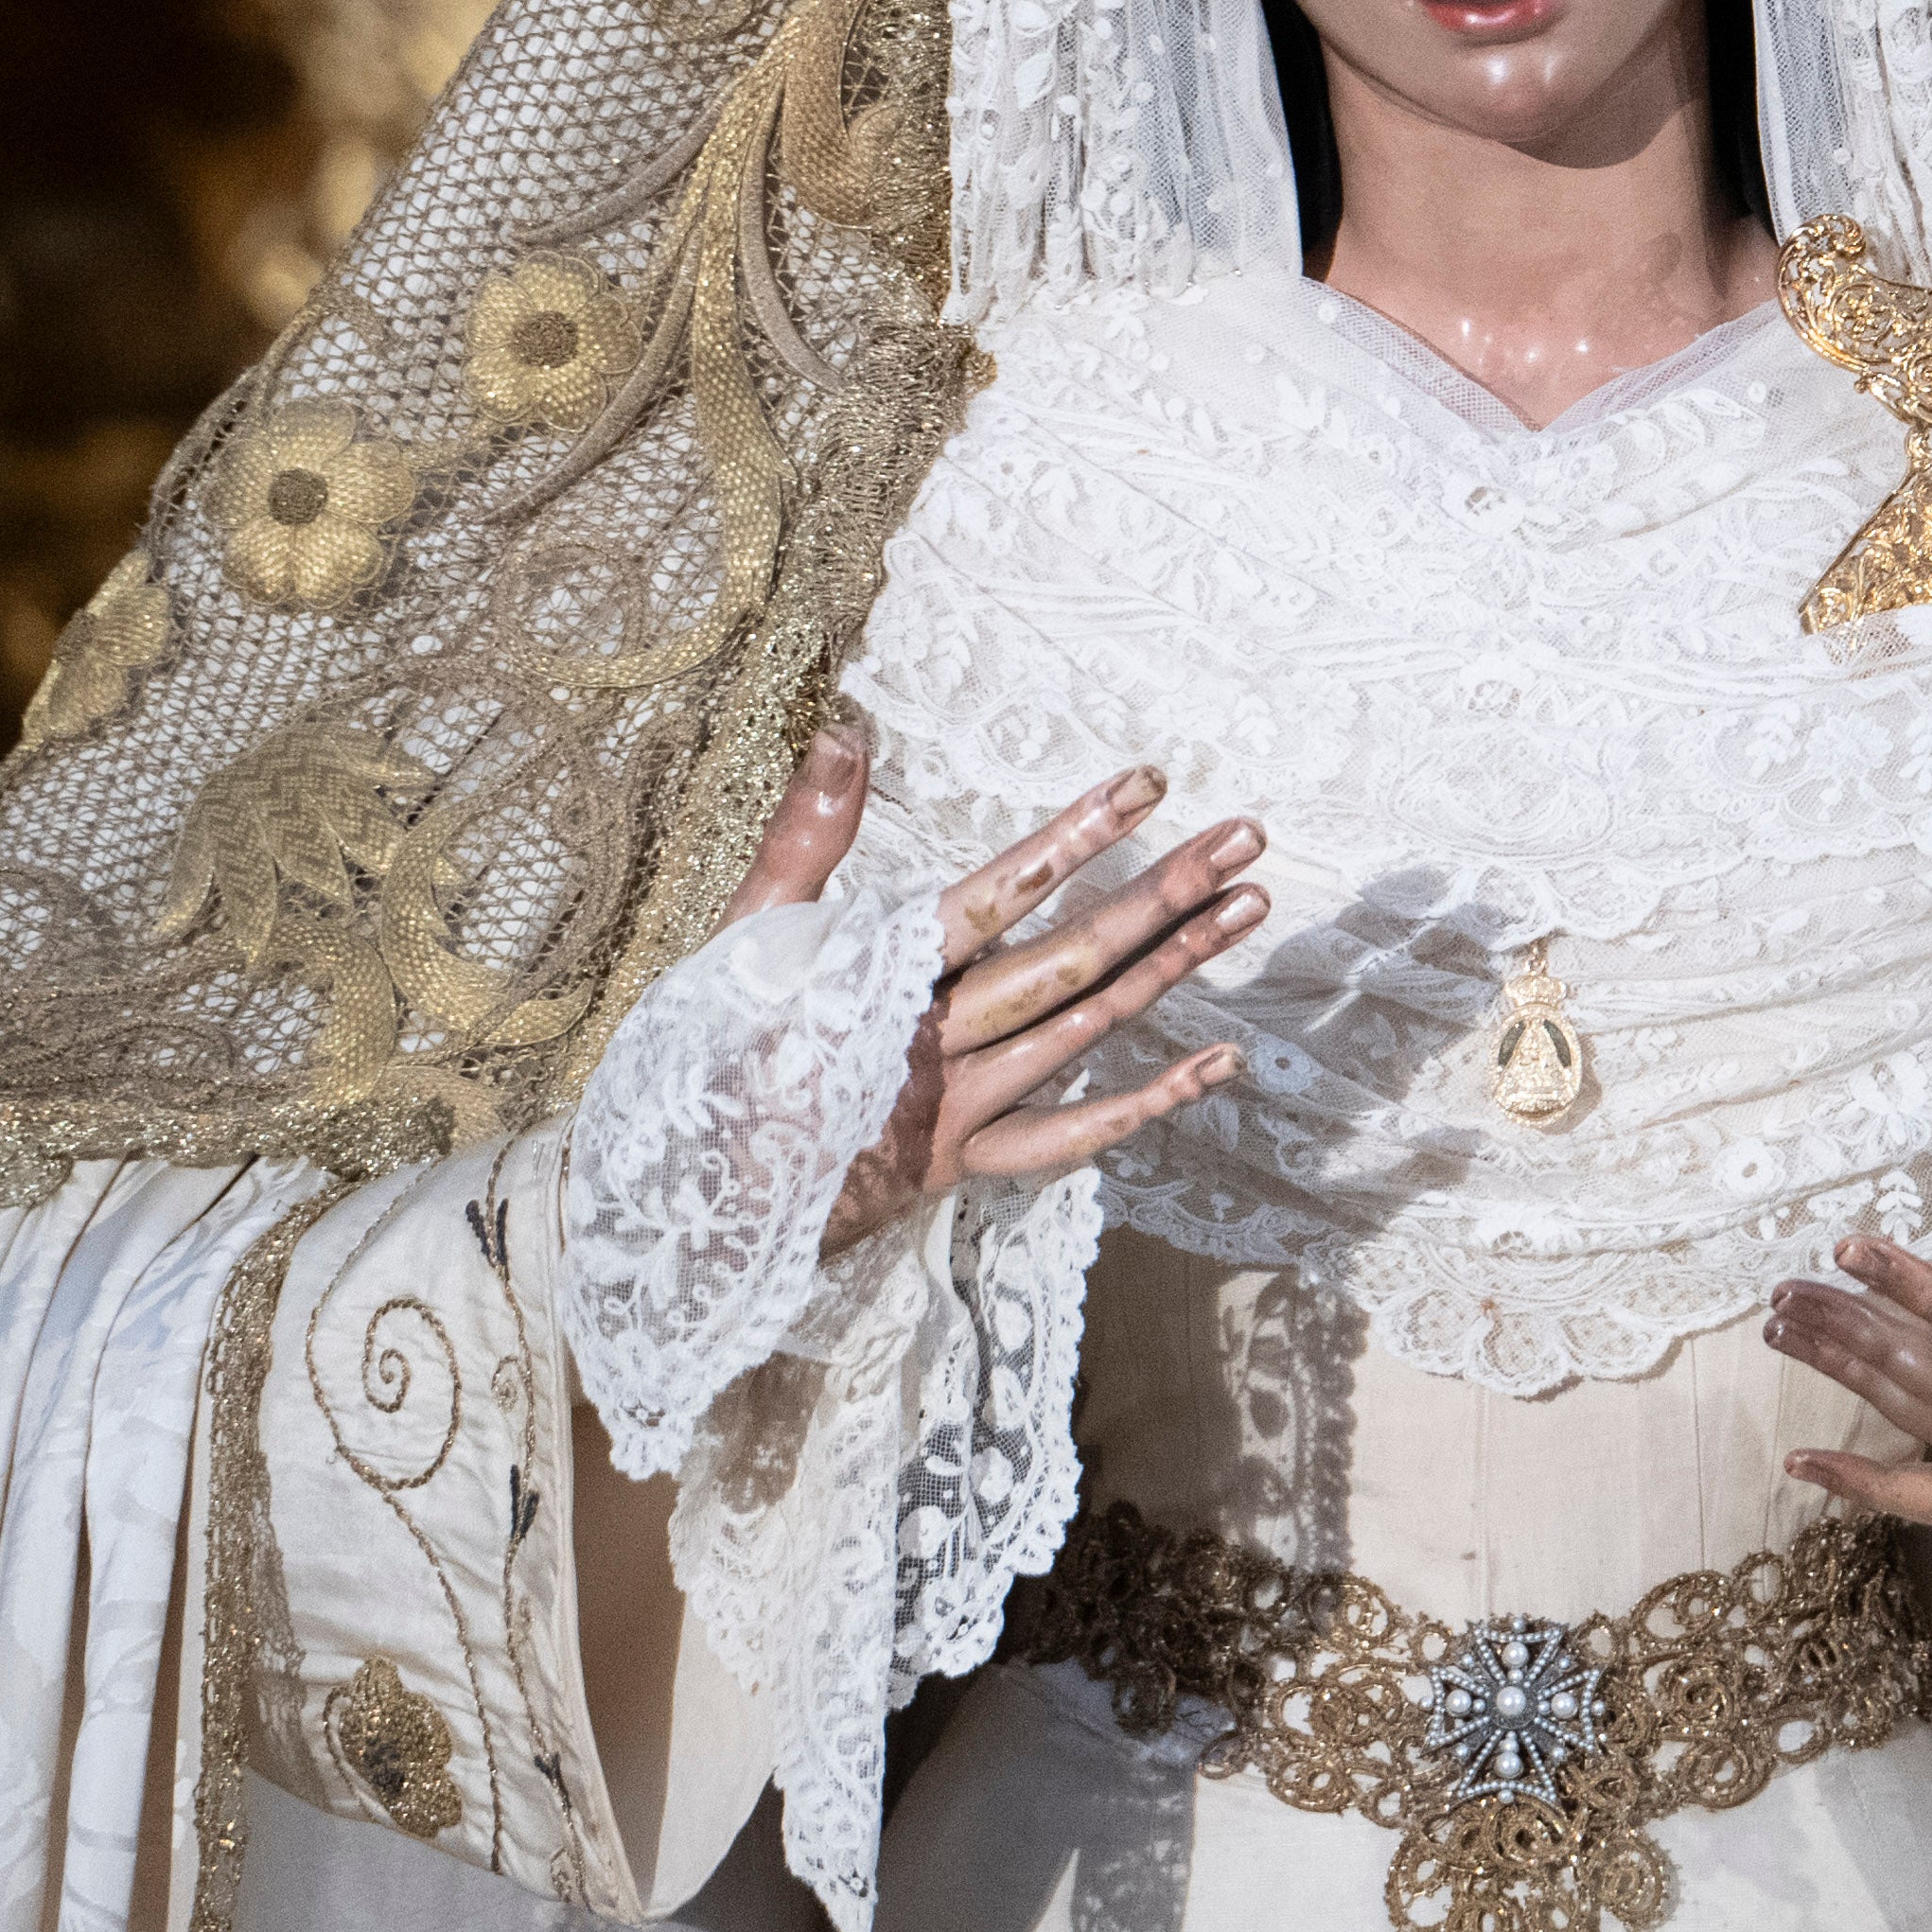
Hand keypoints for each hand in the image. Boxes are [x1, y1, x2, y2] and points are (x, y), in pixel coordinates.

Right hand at [743, 729, 1267, 1257]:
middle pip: (1066, 962)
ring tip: (1249, 907)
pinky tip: (1221, 1065)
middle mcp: (933, 1044)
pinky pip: (1068, 1139)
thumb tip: (847, 728)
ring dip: (1170, 969)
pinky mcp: (961, 1163)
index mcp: (881, 978)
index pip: (996, 894)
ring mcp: (955, 1109)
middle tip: (1244, 837)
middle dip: (1161, 895)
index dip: (1075, 837)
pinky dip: (1148, 1103)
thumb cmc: (710, 1053)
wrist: (682, 1203)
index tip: (1148, 783)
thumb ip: (804, 835)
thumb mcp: (745, 934)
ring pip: (1082, 1034)